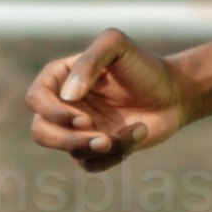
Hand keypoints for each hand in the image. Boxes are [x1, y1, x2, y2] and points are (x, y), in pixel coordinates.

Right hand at [24, 29, 194, 171]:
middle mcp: (64, 105)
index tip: (82, 119)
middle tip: (102, 139)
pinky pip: (90, 165)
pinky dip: (115, 156)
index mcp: (60, 78)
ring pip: (69, 151)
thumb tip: (67, 96)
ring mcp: (79, 129)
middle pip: (41, 132)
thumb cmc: (144, 66)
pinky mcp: (96, 149)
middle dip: (69, 140)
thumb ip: (89, 61)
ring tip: (134, 132)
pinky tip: (139, 134)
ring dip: (101, 148)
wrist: (175, 92)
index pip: (36, 98)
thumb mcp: (116, 46)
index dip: (53, 113)